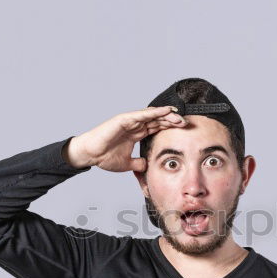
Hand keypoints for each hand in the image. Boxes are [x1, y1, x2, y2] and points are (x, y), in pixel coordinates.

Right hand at [65, 106, 186, 171]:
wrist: (90, 155)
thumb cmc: (104, 157)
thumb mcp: (128, 163)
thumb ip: (138, 163)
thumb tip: (147, 166)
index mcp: (137, 133)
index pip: (157, 128)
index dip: (170, 128)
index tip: (184, 130)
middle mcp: (135, 125)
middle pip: (158, 120)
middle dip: (172, 121)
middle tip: (186, 122)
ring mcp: (130, 121)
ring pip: (152, 115)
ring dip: (166, 115)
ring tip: (179, 115)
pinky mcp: (124, 119)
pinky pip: (142, 114)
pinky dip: (154, 112)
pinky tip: (165, 111)